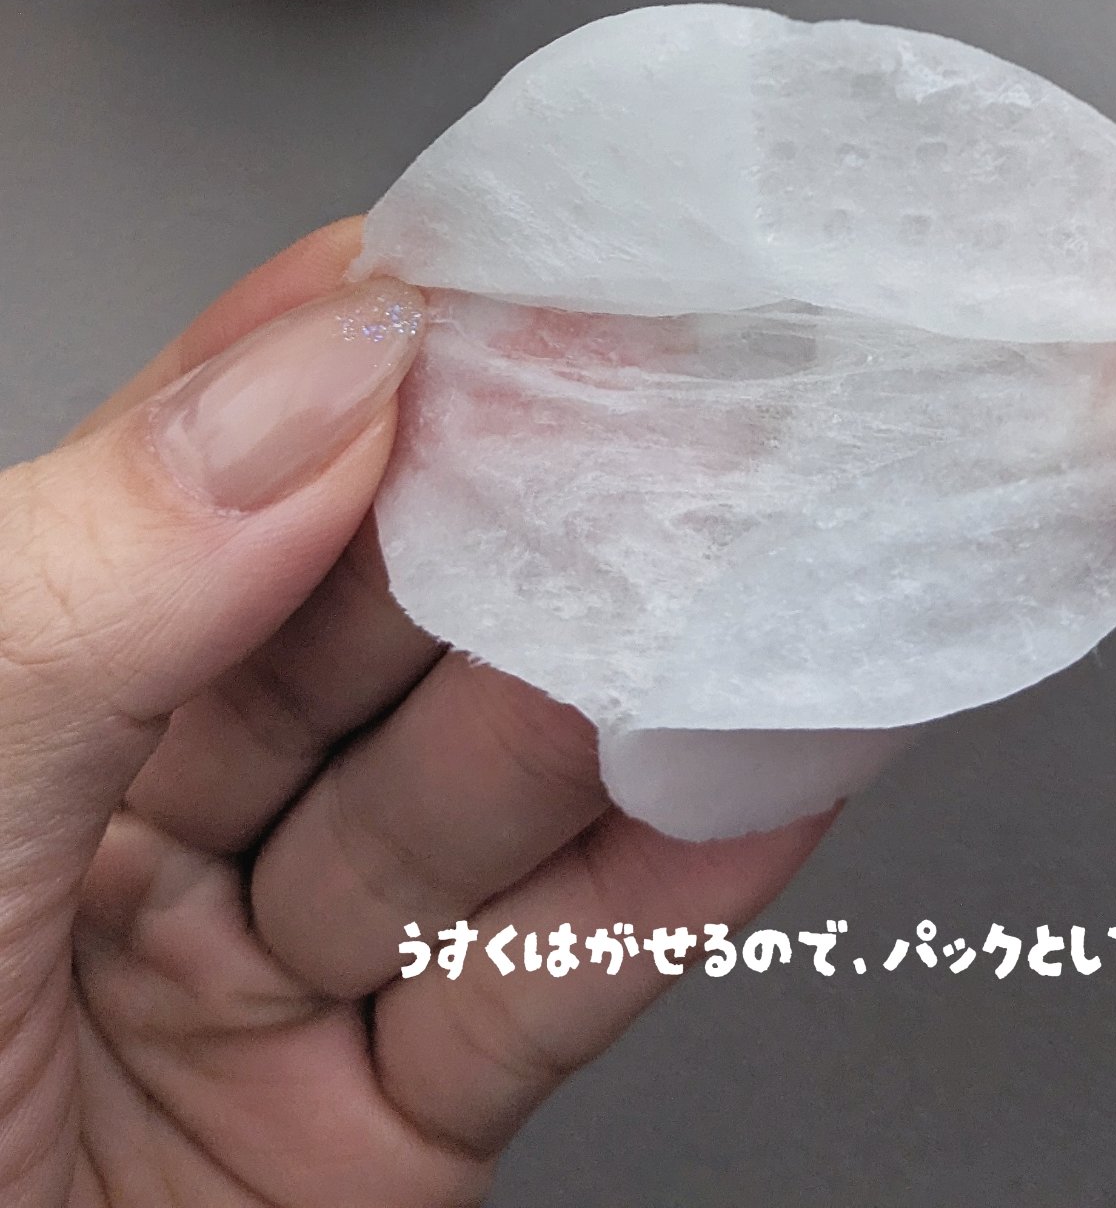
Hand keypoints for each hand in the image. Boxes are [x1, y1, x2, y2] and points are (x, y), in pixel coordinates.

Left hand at [0, 223, 825, 1206]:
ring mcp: (266, 973)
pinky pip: (537, 995)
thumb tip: (325, 369)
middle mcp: (136, 810)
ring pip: (483, 798)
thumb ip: (102, 582)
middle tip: (701, 409)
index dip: (380, 359)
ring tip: (761, 573)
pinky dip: (666, 893)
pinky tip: (762, 774)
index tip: (536, 273)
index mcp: (8, 681)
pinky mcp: (376, 1142)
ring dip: (628, 694)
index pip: (224, 465)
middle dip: (542, 521)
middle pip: (387, 627)